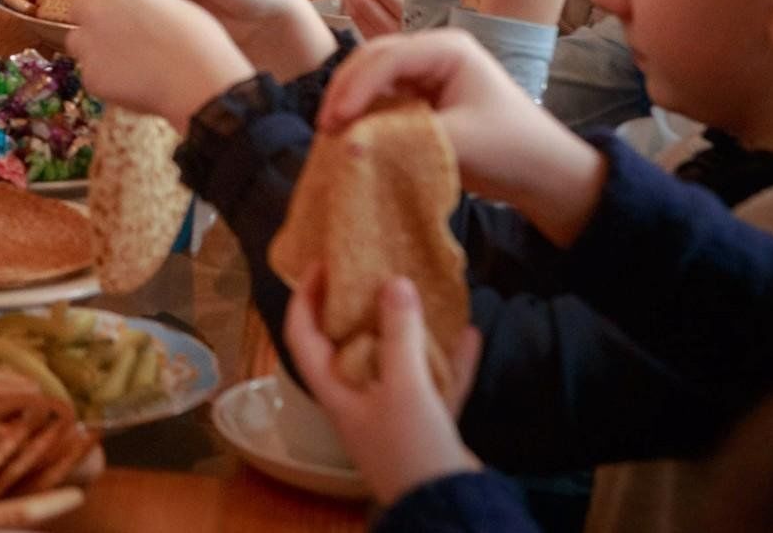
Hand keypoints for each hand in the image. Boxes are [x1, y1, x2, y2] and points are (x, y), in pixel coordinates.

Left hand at [65, 0, 254, 126]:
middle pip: (78, 9)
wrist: (199, 82)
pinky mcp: (90, 76)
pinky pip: (89, 74)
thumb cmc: (197, 37)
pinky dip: (104, 77)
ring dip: (92, 47)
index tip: (114, 3)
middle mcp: (93, 9)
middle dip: (93, 18)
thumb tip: (135, 4)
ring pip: (76, 42)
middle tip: (117, 33)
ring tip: (123, 60)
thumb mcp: (170, 0)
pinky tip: (130, 83)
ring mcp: (87, 44)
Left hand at [285, 267, 482, 507]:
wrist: (451, 510)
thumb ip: (399, 334)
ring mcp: (392, 414)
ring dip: (407, 331)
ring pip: (394, 362)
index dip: (304, 297)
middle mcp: (357, 399)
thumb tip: (393, 281)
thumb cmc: (412, 448)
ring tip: (417, 293)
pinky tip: (470, 334)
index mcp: (335, 391)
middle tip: (371, 270)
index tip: (318, 264)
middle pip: (348, 344)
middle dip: (357, 307)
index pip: (302, 335)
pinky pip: (434, 385)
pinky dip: (449, 362)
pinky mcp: (426, 426)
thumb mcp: (404, 386)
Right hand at [318, 29, 605, 243]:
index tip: (335, 121)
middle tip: (325, 126)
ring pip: (373, 75)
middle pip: (373, 58)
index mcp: (449, 49)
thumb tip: (348, 147)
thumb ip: (401, 140)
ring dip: (350, 100)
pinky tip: (351, 132)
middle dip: (345, 89)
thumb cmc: (511, 151)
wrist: (546, 174)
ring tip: (331, 131)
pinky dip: (364, 111)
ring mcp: (428, 72)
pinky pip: (383, 95)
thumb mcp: (458, 143)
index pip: (388, 57)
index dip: (356, 86)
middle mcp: (435, 53)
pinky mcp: (424, 95)